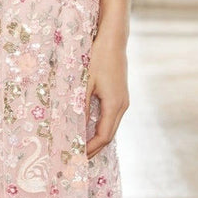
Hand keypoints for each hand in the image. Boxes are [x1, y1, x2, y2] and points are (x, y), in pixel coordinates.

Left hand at [84, 29, 129, 159]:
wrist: (113, 40)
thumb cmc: (97, 58)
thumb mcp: (85, 82)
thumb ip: (80, 106)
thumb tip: (74, 128)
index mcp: (114, 105)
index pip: (103, 136)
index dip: (90, 148)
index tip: (77, 156)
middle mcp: (122, 105)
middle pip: (109, 135)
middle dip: (94, 148)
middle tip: (78, 158)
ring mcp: (123, 100)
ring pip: (111, 127)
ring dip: (97, 138)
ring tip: (81, 146)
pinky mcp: (120, 95)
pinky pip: (111, 117)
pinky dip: (101, 127)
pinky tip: (89, 128)